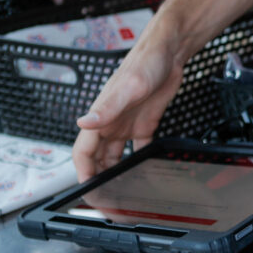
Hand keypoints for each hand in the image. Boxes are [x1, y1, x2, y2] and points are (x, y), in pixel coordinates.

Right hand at [72, 27, 184, 181]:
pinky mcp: (145, 124)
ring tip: (121, 192)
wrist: (169, 53)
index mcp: (101, 116)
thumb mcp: (128, 88)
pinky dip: (139, 162)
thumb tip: (84, 123)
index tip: (87, 188)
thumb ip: (107, 108)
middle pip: (97, 158)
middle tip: (105, 198)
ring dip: (116, 173)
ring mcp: (127, 125)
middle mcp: (110, 124)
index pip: (83, 151)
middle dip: (98, 177)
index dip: (82, 171)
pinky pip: (139, 148)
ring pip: (116, 156)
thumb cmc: (144, 63)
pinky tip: (143, 173)